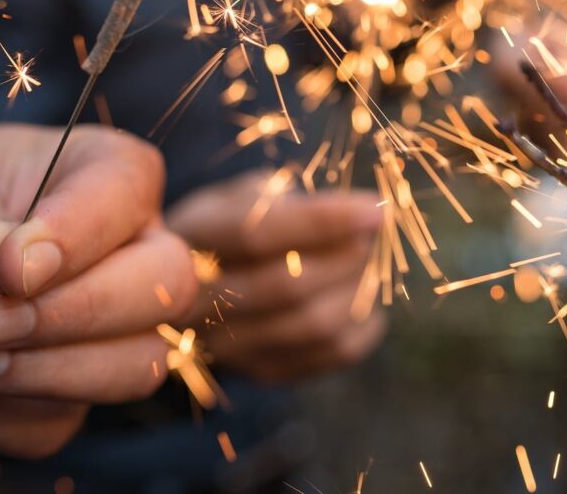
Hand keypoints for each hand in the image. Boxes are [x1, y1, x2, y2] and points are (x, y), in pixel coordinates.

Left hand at [0, 125, 195, 457]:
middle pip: (165, 288)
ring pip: (134, 368)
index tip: (7, 271)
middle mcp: (131, 246)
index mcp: (108, 172)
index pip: (129, 196)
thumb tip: (20, 268)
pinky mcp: (67, 390)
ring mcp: (111, 325)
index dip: (76, 241)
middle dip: (69, 317)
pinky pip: (55, 424)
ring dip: (35, 377)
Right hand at [167, 176, 384, 381]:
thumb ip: (284, 199)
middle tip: (372, 234)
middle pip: (290, 286)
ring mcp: (229, 346)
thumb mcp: (241, 196)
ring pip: (315, 325)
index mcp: (191, 241)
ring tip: (367, 263)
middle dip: (347, 256)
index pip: (259, 233)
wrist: (192, 293)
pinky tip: (363, 301)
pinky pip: (332, 354)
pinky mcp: (263, 371)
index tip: (375, 209)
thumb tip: (350, 213)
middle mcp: (199, 303)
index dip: (323, 221)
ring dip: (358, 289)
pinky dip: (364, 324)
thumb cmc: (231, 227)